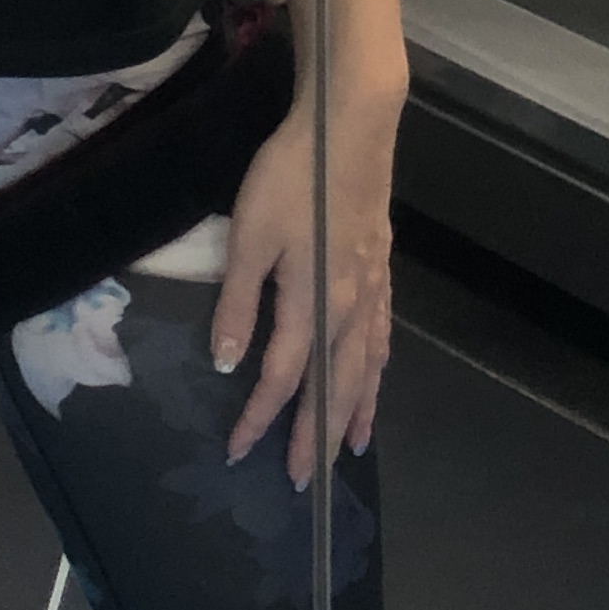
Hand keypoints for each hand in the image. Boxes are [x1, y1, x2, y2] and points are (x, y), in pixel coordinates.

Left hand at [214, 68, 401, 489]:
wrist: (351, 127)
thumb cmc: (292, 176)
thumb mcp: (249, 237)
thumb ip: (237, 304)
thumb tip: (226, 363)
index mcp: (313, 303)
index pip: (283, 378)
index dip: (259, 418)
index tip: (238, 451)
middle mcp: (349, 307)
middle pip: (331, 387)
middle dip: (314, 436)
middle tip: (303, 482)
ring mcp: (371, 290)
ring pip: (365, 368)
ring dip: (353, 412)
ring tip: (347, 449)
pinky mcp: (382, 271)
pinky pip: (381, 337)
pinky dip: (377, 370)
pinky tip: (374, 380)